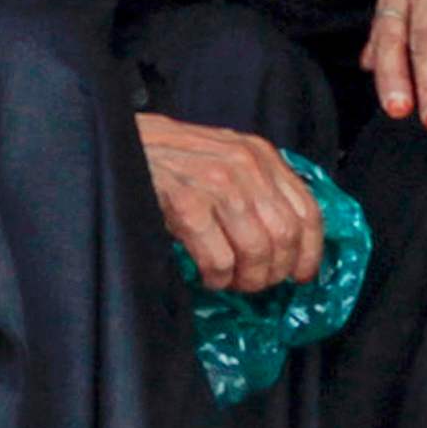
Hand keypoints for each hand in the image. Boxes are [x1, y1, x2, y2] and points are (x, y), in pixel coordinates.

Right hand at [142, 115, 327, 293]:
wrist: (117, 144)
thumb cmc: (170, 158)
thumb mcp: (224, 158)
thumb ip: (257, 186)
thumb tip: (286, 240)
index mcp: (260, 154)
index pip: (307, 211)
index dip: (309, 252)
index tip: (301, 275)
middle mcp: (246, 166)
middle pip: (285, 237)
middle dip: (274, 271)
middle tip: (255, 283)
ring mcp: (217, 184)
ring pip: (257, 252)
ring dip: (246, 279)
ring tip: (231, 282)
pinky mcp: (187, 205)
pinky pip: (220, 261)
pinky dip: (217, 278)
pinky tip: (207, 275)